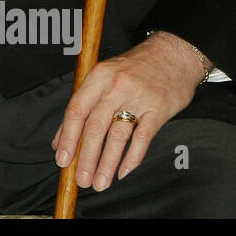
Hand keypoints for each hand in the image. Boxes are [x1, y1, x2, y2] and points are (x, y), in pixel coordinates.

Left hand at [52, 31, 204, 190]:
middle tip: (82, 179)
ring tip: (100, 182)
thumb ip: (84, 104)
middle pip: (95, 126)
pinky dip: (132, 158)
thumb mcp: (104, 75)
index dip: (67, 137)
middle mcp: (115, 86)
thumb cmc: (135, 67)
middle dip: (86, 157)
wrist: (173, 53)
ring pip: (117, 136)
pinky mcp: (158, 109)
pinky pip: (143, 138)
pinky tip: (123, 172)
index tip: (62, 159)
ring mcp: (138, 98)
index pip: (76, 110)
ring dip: (107, 163)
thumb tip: (62, 138)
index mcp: (98, 76)